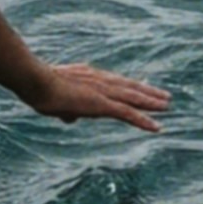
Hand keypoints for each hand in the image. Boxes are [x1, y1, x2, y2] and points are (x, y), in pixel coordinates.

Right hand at [33, 60, 169, 130]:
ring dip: (151, 103)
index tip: (144, 86)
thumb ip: (66, 109)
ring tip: (166, 106)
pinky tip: (156, 127)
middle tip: (164, 96)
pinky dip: (143, 120)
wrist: (35, 80)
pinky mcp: (102, 104)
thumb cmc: (39, 88)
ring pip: (133, 98)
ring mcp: (102, 92)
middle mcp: (100, 80)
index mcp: (89, 77)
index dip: (131, 85)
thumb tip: (69, 117)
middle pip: (129, 87)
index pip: (115, 81)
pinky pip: (128, 114)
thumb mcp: (55, 100)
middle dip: (148, 92)